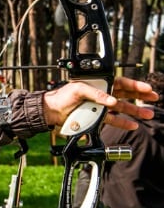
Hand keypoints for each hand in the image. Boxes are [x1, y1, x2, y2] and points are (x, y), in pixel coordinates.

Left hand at [43, 77, 157, 129]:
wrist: (52, 111)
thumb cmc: (62, 96)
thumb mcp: (78, 89)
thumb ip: (96, 94)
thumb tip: (112, 101)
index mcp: (99, 84)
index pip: (121, 83)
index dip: (135, 85)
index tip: (147, 89)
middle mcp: (102, 94)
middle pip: (125, 94)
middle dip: (140, 96)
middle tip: (154, 97)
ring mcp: (101, 106)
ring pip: (122, 108)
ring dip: (135, 111)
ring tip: (148, 113)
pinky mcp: (97, 117)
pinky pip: (113, 120)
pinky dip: (123, 122)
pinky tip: (133, 124)